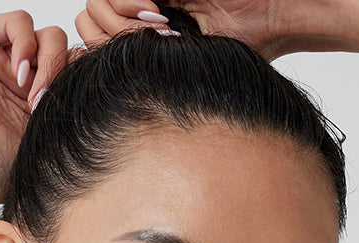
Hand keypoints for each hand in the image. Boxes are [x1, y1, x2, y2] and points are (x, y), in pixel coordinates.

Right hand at [0, 11, 76, 205]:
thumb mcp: (43, 154)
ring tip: (32, 96)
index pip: (77, 78)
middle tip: (46, 108)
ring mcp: (1, 58)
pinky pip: (19, 21)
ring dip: (48, 63)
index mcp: (37, 106)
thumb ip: (70, 131)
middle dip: (65, 77)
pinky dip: (26, 43)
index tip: (76, 112)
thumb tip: (111, 124)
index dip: (83, 86)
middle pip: (68, 54)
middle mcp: (21, 79)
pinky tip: (19, 74)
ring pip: (49, 35)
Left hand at [74, 0, 313, 60]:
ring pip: (95, 3)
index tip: (134, 63)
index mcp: (143, 38)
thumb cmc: (243, 50)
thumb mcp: (187, 75)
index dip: (103, 53)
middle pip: (87, 21)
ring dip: (118, 18)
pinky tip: (155, 11)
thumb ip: (150, 80)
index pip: (94, 43)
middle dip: (107, 35)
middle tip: (146, 41)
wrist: (271, 16)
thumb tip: (107, 114)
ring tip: (156, 24)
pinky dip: (127, 1)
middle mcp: (139, 12)